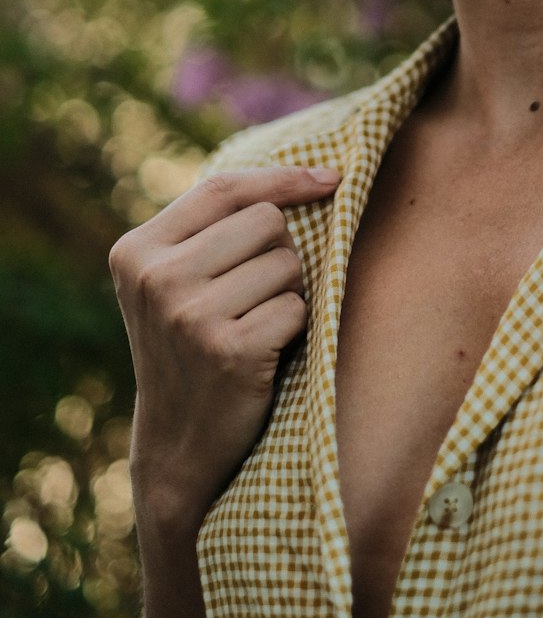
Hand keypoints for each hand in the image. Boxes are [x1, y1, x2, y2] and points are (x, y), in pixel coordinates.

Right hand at [109, 165, 339, 531]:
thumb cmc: (192, 345)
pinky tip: (264, 354)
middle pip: (265, 222)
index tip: (331, 178)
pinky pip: (297, 307)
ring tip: (254, 326)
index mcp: (136, 251)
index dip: (282, 178)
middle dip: (278, 254)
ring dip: (287, 293)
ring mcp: (189, 315)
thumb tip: (317, 174)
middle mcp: (156, 278)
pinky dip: (294, 327)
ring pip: (287, 263)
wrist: (178, 444)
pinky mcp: (228, 350)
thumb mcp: (176, 281)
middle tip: (252, 298)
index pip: (222, 188)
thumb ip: (215, 228)